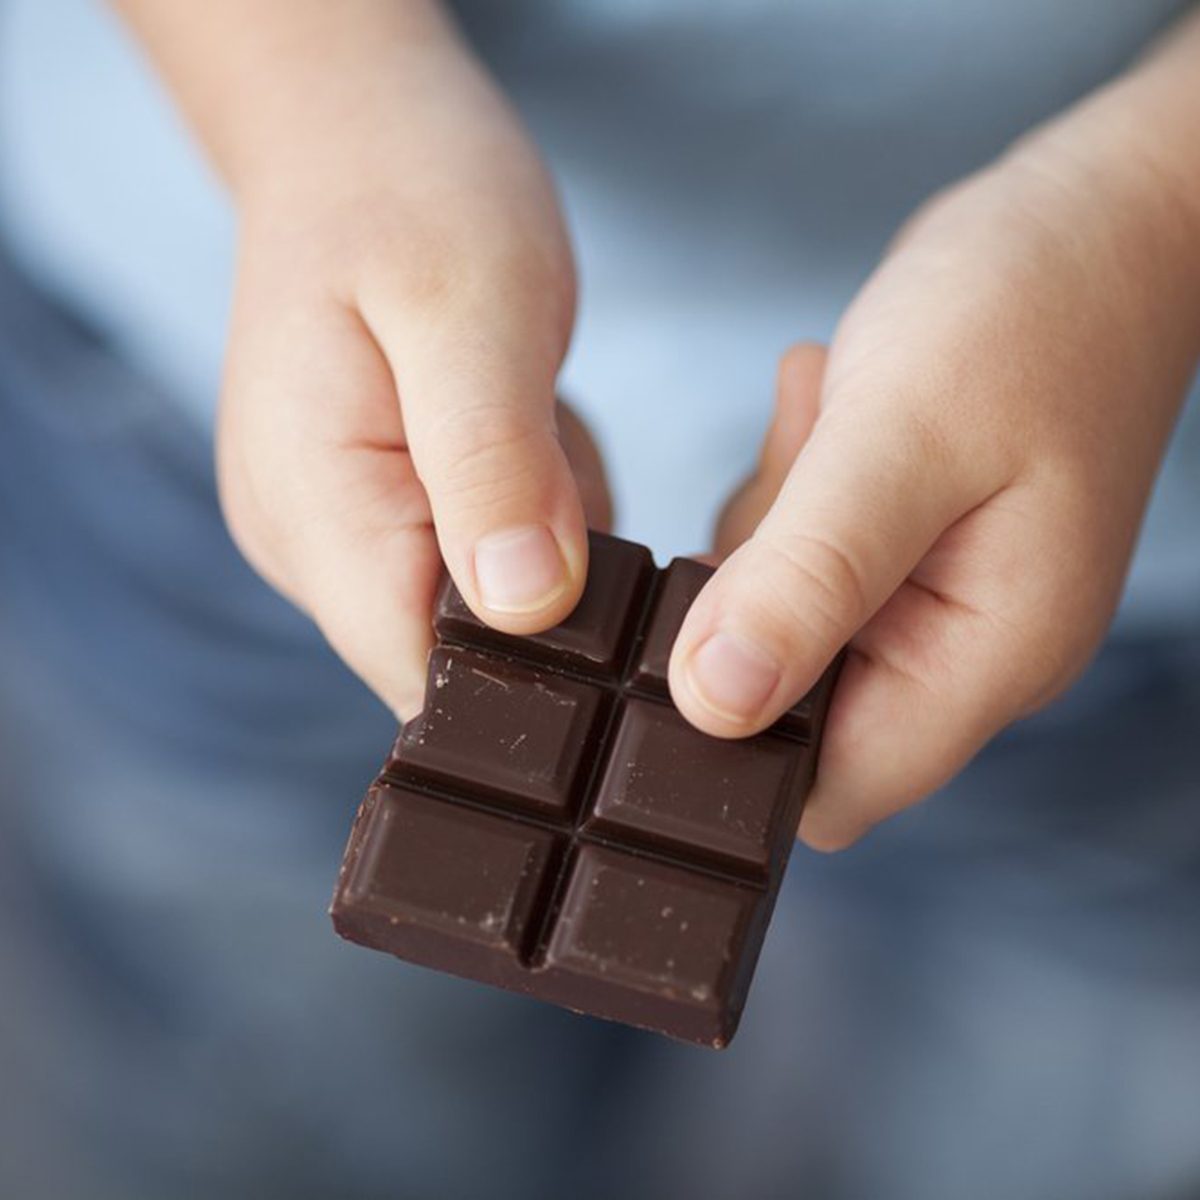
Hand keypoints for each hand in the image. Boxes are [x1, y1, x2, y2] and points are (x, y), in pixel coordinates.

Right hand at [213, 23, 605, 716]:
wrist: (353, 139)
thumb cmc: (410, 194)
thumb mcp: (475, 309)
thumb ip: (495, 463)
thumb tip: (527, 604)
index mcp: (315, 510)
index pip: (422, 671)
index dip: (531, 661)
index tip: (603, 582)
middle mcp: (306, 549)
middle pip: (456, 655)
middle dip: (549, 591)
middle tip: (561, 454)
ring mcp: (334, 537)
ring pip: (481, 611)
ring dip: (542, 542)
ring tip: (529, 422)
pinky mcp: (371, 519)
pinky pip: (481, 565)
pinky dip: (529, 515)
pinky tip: (519, 435)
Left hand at [674, 120, 1199, 849]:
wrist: (1094, 219)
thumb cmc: (1025, 311)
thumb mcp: (900, 441)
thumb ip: (808, 579)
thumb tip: (712, 704)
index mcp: (986, 657)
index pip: (834, 788)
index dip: (741, 739)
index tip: (696, 624)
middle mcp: (960, 651)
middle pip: (792, 704)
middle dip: (753, 600)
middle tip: (799, 479)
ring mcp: (932, 602)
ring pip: (781, 624)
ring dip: (770, 530)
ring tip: (828, 423)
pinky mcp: (902, 552)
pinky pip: (797, 559)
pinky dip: (788, 495)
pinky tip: (829, 411)